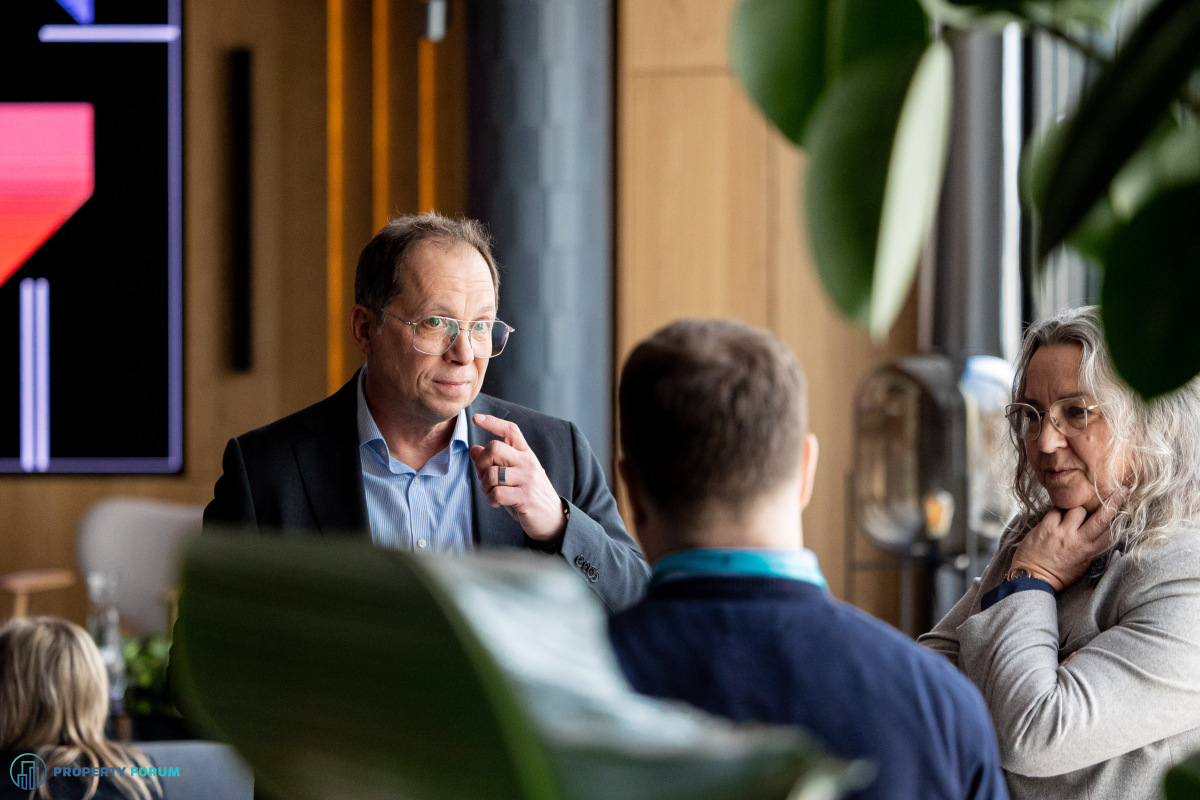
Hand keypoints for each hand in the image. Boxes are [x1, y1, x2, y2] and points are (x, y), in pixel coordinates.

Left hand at [470, 414, 567, 543]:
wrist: (552, 518)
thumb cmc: (528, 495)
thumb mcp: (512, 476)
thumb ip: (494, 463)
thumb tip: (473, 449)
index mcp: (525, 454)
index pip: (510, 430)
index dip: (492, 422)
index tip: (475, 418)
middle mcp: (528, 462)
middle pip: (495, 447)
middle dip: (481, 463)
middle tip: (483, 477)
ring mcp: (528, 479)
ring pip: (492, 473)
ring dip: (484, 487)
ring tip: (491, 494)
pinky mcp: (526, 497)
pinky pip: (497, 493)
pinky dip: (491, 500)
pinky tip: (497, 503)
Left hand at [1010, 493, 1123, 591]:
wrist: (1032, 577)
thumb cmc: (1058, 573)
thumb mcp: (1082, 564)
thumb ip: (1092, 547)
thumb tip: (1102, 532)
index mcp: (1089, 552)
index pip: (1110, 531)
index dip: (1120, 516)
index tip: (1126, 504)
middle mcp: (1078, 540)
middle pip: (1101, 518)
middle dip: (1113, 502)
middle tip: (1120, 489)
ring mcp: (1061, 532)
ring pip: (1078, 509)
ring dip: (1077, 508)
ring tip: (1071, 514)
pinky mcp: (1046, 526)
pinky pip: (1056, 509)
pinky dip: (1058, 509)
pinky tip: (1057, 514)